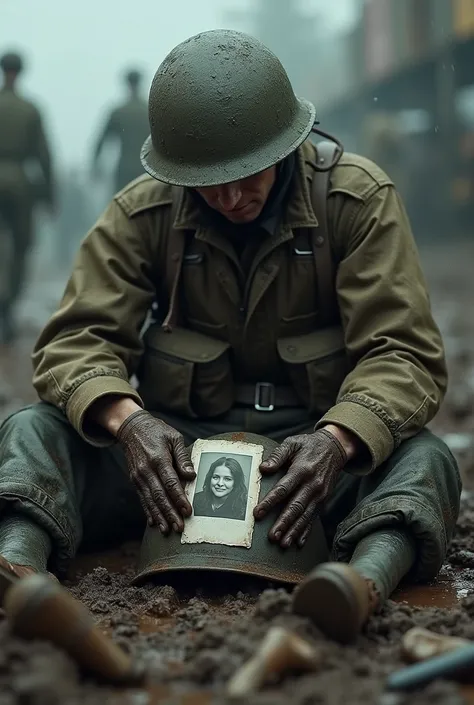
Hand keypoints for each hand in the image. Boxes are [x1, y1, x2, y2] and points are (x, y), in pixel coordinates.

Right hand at [117, 410, 195, 534]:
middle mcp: (147, 470)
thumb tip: (192, 475)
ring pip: (150, 500)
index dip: (179, 498)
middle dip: (170, 513)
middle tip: (180, 527)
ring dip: (159, 516)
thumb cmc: (157, 431)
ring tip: (168, 529)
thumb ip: (183, 457)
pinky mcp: (134, 479)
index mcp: (159, 458)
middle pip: (160, 495)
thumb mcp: (174, 437)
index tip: (188, 511)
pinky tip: (154, 522)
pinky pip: (142, 498)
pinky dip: (148, 511)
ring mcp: (139, 476)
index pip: (171, 482)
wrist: (132, 428)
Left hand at [253, 428, 347, 548]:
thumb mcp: (292, 443)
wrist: (334, 447)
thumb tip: (263, 468)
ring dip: (294, 531)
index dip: (270, 502)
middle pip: (296, 507)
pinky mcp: (323, 500)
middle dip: (283, 523)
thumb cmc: (309, 445)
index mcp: (301, 470)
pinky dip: (306, 531)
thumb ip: (277, 455)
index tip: (257, 513)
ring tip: (283, 543)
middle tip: (272, 536)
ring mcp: (320, 494)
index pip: (283, 489)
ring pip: (305, 516)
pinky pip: (314, 518)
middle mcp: (312, 484)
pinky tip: (298, 542)